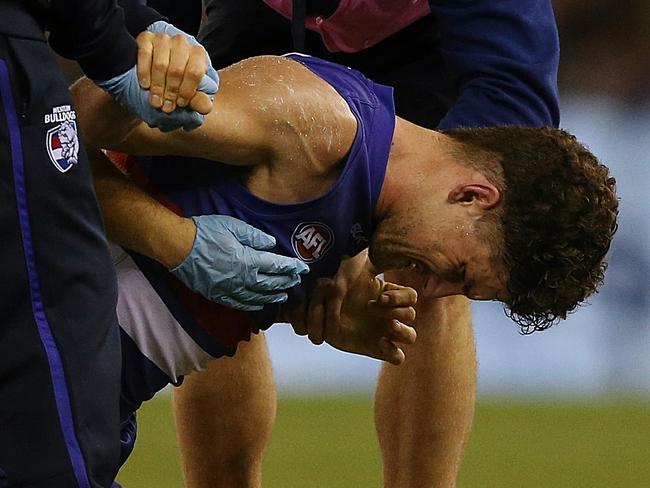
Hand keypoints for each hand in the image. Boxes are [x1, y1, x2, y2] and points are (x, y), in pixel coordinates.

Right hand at [140, 21, 219, 114]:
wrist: (155, 70)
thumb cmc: (177, 82)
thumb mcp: (190, 93)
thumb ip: (198, 100)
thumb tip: (206, 108)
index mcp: (198, 54)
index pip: (194, 72)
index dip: (187, 91)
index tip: (181, 104)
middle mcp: (182, 43)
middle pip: (176, 70)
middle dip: (171, 92)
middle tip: (166, 107)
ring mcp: (164, 39)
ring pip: (160, 65)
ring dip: (157, 87)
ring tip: (156, 102)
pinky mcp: (146, 37)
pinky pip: (145, 55)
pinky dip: (144, 73)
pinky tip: (145, 86)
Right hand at [170, 215, 309, 310]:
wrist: (178, 247)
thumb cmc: (206, 233)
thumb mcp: (234, 227)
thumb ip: (255, 237)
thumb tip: (271, 244)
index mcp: (249, 261)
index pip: (277, 266)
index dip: (292, 267)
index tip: (303, 268)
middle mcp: (243, 279)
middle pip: (270, 284)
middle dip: (286, 283)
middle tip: (296, 281)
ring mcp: (230, 290)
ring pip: (258, 298)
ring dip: (273, 297)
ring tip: (283, 296)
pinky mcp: (218, 295)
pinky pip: (240, 304)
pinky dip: (253, 305)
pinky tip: (259, 305)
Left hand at [291, 250, 417, 364]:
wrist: (319, 307)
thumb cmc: (336, 286)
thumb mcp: (354, 268)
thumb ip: (375, 261)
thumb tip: (394, 255)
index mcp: (388, 296)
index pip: (410, 297)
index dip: (399, 298)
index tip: (379, 296)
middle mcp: (389, 314)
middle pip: (411, 315)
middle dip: (397, 311)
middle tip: (374, 307)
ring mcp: (383, 332)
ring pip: (410, 336)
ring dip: (403, 331)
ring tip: (389, 326)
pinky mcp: (374, 349)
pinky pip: (397, 357)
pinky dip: (394, 352)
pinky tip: (381, 342)